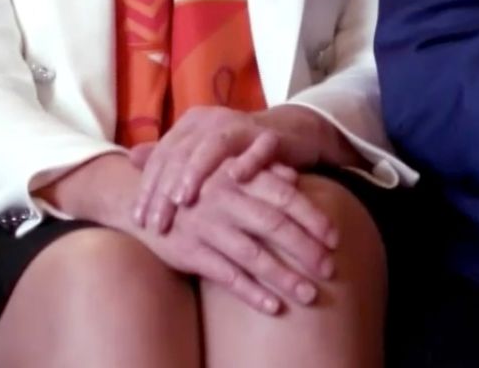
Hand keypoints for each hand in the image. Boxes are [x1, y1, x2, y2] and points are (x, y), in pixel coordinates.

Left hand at [134, 105, 356, 233]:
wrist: (287, 135)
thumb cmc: (236, 152)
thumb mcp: (199, 154)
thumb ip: (169, 156)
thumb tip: (131, 159)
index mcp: (191, 124)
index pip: (162, 156)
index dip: (148, 187)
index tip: (139, 221)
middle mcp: (211, 120)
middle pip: (181, 153)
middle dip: (166, 190)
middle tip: (156, 223)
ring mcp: (241, 125)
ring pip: (213, 147)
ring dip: (197, 172)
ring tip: (183, 201)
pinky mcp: (270, 136)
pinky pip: (258, 148)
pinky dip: (248, 162)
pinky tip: (236, 180)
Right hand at [139, 156, 341, 315]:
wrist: (143, 197)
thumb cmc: (198, 185)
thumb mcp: (226, 171)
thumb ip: (261, 173)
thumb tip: (295, 179)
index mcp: (238, 178)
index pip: (284, 196)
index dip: (312, 217)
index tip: (335, 238)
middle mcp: (225, 201)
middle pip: (275, 227)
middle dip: (306, 250)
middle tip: (330, 269)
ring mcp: (206, 227)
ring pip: (253, 256)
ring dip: (284, 277)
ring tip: (309, 294)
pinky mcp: (189, 252)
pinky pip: (226, 276)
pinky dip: (251, 293)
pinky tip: (273, 307)